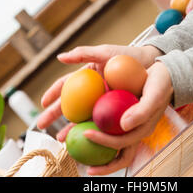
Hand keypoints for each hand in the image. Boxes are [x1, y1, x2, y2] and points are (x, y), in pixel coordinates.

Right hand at [36, 44, 161, 135]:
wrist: (151, 64)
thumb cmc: (127, 55)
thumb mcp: (105, 53)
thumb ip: (84, 54)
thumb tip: (60, 57)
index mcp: (88, 75)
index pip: (66, 84)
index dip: (53, 93)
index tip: (42, 102)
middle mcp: (93, 89)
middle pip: (70, 103)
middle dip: (54, 115)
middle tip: (41, 125)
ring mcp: (102, 100)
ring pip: (82, 115)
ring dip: (70, 127)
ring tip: (60, 139)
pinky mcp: (114, 110)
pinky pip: (99, 121)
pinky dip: (90, 130)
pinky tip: (84, 139)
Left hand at [82, 60, 173, 175]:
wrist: (166, 74)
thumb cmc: (162, 84)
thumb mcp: (154, 95)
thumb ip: (142, 111)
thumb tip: (123, 126)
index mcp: (141, 131)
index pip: (120, 145)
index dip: (102, 142)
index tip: (85, 133)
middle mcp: (134, 131)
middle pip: (117, 156)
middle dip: (100, 165)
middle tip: (79, 160)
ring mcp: (129, 125)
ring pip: (111, 144)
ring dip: (94, 148)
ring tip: (74, 141)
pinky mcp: (124, 115)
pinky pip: (109, 125)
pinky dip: (96, 126)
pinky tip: (82, 119)